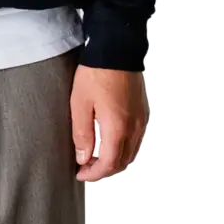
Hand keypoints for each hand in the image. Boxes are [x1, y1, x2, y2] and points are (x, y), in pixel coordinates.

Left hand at [70, 64, 147, 181]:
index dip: (94, 174)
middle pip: (123, 162)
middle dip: (104, 170)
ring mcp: (142, 119)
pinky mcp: (143, 111)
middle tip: (86, 168)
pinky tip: (110, 141)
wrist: (117, 49)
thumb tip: (82, 156)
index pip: (109, 164)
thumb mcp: (80, 104)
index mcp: (118, 127)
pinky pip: (137, 139)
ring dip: (115, 160)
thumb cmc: (97, 72)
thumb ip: (82, 134)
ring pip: (132, 152)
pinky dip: (124, 147)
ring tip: (95, 156)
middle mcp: (135, 126)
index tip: (81, 174)